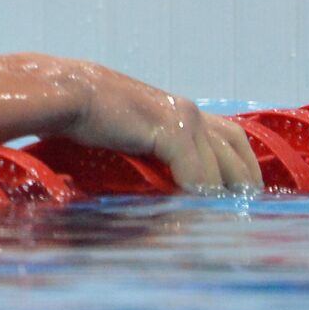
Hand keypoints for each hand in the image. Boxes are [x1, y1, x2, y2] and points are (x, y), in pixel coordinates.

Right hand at [61, 64, 262, 192]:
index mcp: (179, 109)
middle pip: (235, 149)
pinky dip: (200, 193)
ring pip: (221, 165)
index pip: (228, 136)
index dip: (239, 164)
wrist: (64, 91)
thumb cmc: (83, 112)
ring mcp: (183, 118)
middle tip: (243, 212)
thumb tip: (154, 181)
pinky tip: (196, 211)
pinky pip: (196, 172)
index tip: (239, 193)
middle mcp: (188, 110)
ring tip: (224, 218)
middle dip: (244, 181)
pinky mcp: (171, 131)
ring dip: (224, 194)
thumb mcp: (124, 130)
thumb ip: (146, 148)